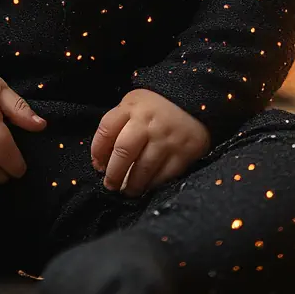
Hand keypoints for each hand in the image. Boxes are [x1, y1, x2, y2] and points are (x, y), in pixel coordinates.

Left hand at [90, 88, 209, 196]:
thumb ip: (119, 125)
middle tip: (110, 185)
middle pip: (123, 151)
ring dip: (132, 185)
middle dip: (113, 173)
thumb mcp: (135, 104)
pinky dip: (152, 185)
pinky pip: (164, 175)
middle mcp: (148, 122)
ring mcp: (167, 138)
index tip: (98, 166)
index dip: (98, 151)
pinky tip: (147, 187)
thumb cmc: (157, 107)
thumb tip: (103, 160)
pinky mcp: (185, 153)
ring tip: (127, 191)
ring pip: (143, 168)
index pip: (107, 130)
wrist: (196, 102)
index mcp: (132, 107)